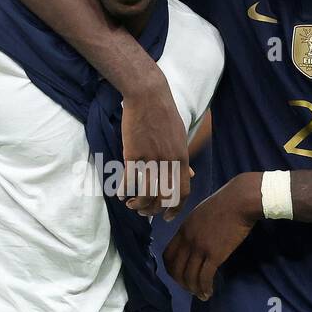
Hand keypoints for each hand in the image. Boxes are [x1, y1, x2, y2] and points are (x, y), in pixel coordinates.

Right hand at [121, 76, 190, 216]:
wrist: (148, 94)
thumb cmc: (164, 114)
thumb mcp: (180, 137)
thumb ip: (184, 159)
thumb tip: (191, 175)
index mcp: (182, 159)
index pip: (183, 192)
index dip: (175, 209)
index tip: (167, 217)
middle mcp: (169, 162)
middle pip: (164, 198)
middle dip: (154, 211)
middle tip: (144, 213)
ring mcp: (152, 159)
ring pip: (147, 194)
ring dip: (138, 205)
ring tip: (131, 205)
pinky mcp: (134, 154)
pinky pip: (129, 181)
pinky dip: (124, 191)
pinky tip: (120, 194)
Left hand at [163, 173, 261, 299]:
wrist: (239, 201)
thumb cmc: (224, 203)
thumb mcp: (200, 214)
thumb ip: (193, 228)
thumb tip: (194, 241)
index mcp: (183, 230)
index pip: (168, 255)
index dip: (171, 269)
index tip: (179, 276)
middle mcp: (187, 240)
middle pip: (176, 269)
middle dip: (181, 283)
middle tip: (190, 288)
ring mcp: (200, 248)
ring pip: (189, 276)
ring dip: (193, 289)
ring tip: (201, 294)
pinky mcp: (214, 254)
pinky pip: (204, 277)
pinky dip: (205, 288)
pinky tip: (209, 292)